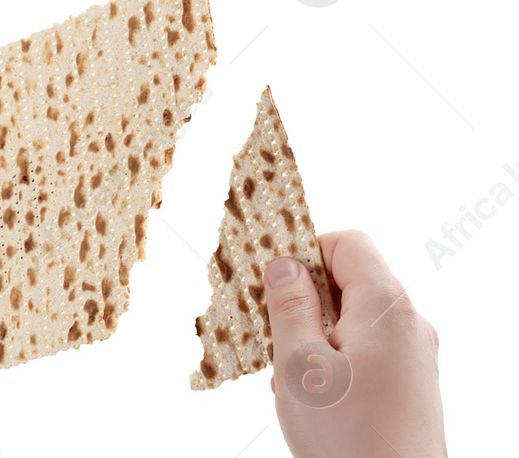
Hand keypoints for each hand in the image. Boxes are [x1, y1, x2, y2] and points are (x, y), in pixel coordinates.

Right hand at [266, 230, 445, 456]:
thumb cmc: (348, 436)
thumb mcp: (300, 364)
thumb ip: (290, 307)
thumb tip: (284, 264)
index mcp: (386, 308)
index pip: (348, 244)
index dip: (304, 250)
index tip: (268, 278)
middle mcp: (409, 324)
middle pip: (349, 282)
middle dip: (302, 299)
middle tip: (268, 334)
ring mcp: (413, 355)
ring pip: (353, 320)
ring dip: (312, 334)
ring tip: (287, 376)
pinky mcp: (410, 384)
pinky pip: (366, 350)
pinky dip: (332, 358)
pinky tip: (311, 395)